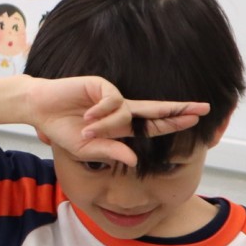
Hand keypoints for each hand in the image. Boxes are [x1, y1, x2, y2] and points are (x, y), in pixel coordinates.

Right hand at [24, 75, 208, 166]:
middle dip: (180, 109)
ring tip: (87, 128)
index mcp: (121, 126)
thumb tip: (135, 160)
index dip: (174, 123)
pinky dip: (101, 112)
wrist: (41, 110)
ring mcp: (112, 95)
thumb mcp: (88, 149)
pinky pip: (112, 100)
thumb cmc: (63, 130)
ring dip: (108, 125)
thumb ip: (111, 153)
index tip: (195, 122)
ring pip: (127, 111)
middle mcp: (122, 109)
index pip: (153, 125)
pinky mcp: (101, 85)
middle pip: (157, 109)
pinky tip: (86, 117)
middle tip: (204, 108)